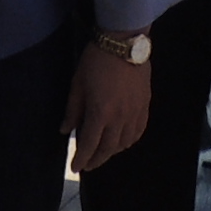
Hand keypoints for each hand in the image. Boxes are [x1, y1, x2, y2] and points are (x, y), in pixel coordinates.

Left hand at [64, 43, 151, 173]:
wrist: (124, 42)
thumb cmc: (96, 60)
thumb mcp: (77, 84)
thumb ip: (72, 110)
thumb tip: (65, 130)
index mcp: (100, 113)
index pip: (89, 145)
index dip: (81, 159)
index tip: (75, 168)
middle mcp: (119, 118)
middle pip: (108, 148)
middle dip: (96, 160)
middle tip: (87, 165)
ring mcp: (135, 113)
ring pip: (125, 143)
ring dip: (113, 152)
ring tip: (103, 152)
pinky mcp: (145, 106)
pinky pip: (139, 131)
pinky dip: (129, 141)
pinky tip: (123, 141)